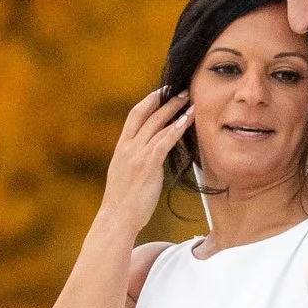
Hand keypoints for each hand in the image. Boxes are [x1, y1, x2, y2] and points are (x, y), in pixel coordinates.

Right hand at [99, 85, 196, 241]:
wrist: (116, 218)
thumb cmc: (124, 202)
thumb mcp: (126, 175)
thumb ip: (136, 160)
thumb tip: (151, 155)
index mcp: (121, 147)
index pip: (135, 115)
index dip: (150, 101)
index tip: (163, 91)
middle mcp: (127, 147)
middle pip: (146, 114)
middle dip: (164, 99)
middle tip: (180, 88)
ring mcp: (136, 155)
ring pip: (156, 124)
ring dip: (175, 110)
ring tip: (190, 100)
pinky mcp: (146, 166)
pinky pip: (163, 142)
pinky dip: (176, 129)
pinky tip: (187, 121)